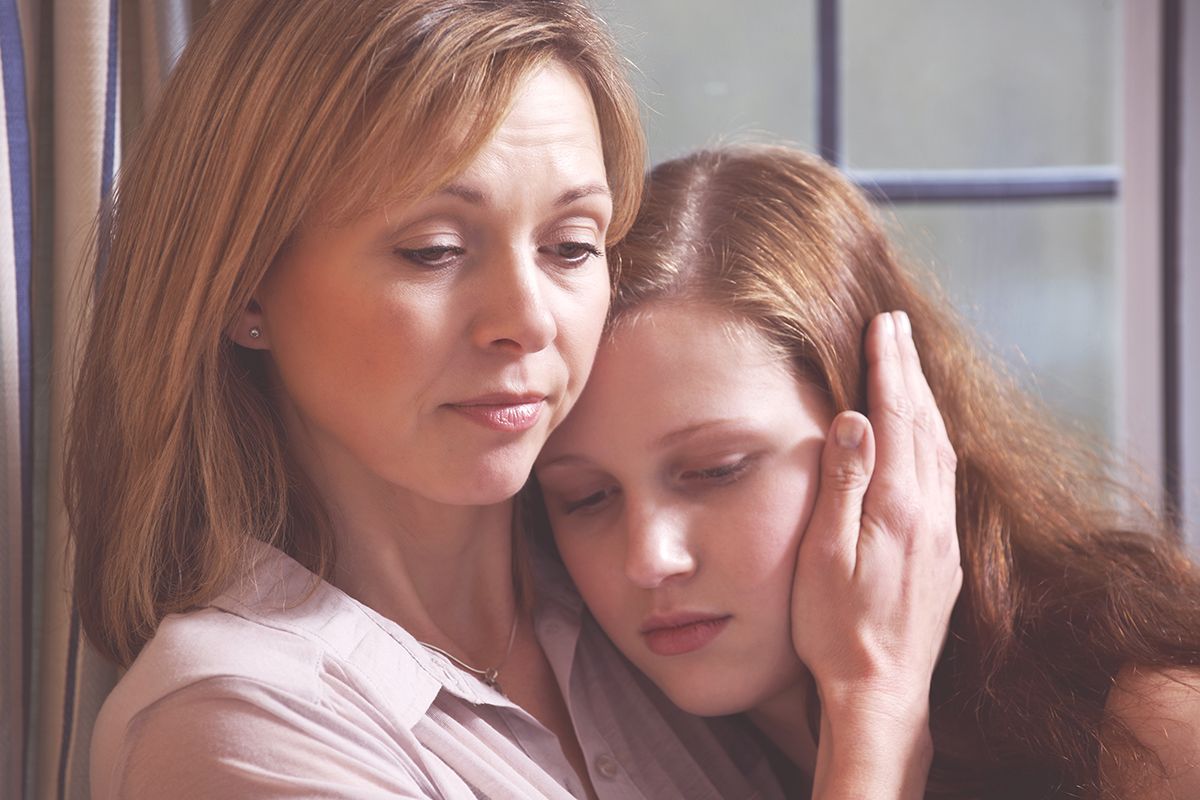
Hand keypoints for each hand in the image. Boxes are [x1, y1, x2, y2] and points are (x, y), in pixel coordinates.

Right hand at [791, 309, 961, 719]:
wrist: (882, 692)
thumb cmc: (836, 629)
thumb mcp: (824, 557)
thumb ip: (843, 484)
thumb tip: (855, 419)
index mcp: (898, 507)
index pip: (896, 418)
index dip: (888, 367)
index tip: (882, 325)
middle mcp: (930, 514)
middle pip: (925, 424)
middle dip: (909, 370)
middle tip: (896, 327)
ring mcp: (943, 535)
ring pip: (941, 449)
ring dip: (925, 402)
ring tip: (909, 367)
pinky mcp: (946, 555)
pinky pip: (946, 477)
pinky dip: (935, 439)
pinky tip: (927, 437)